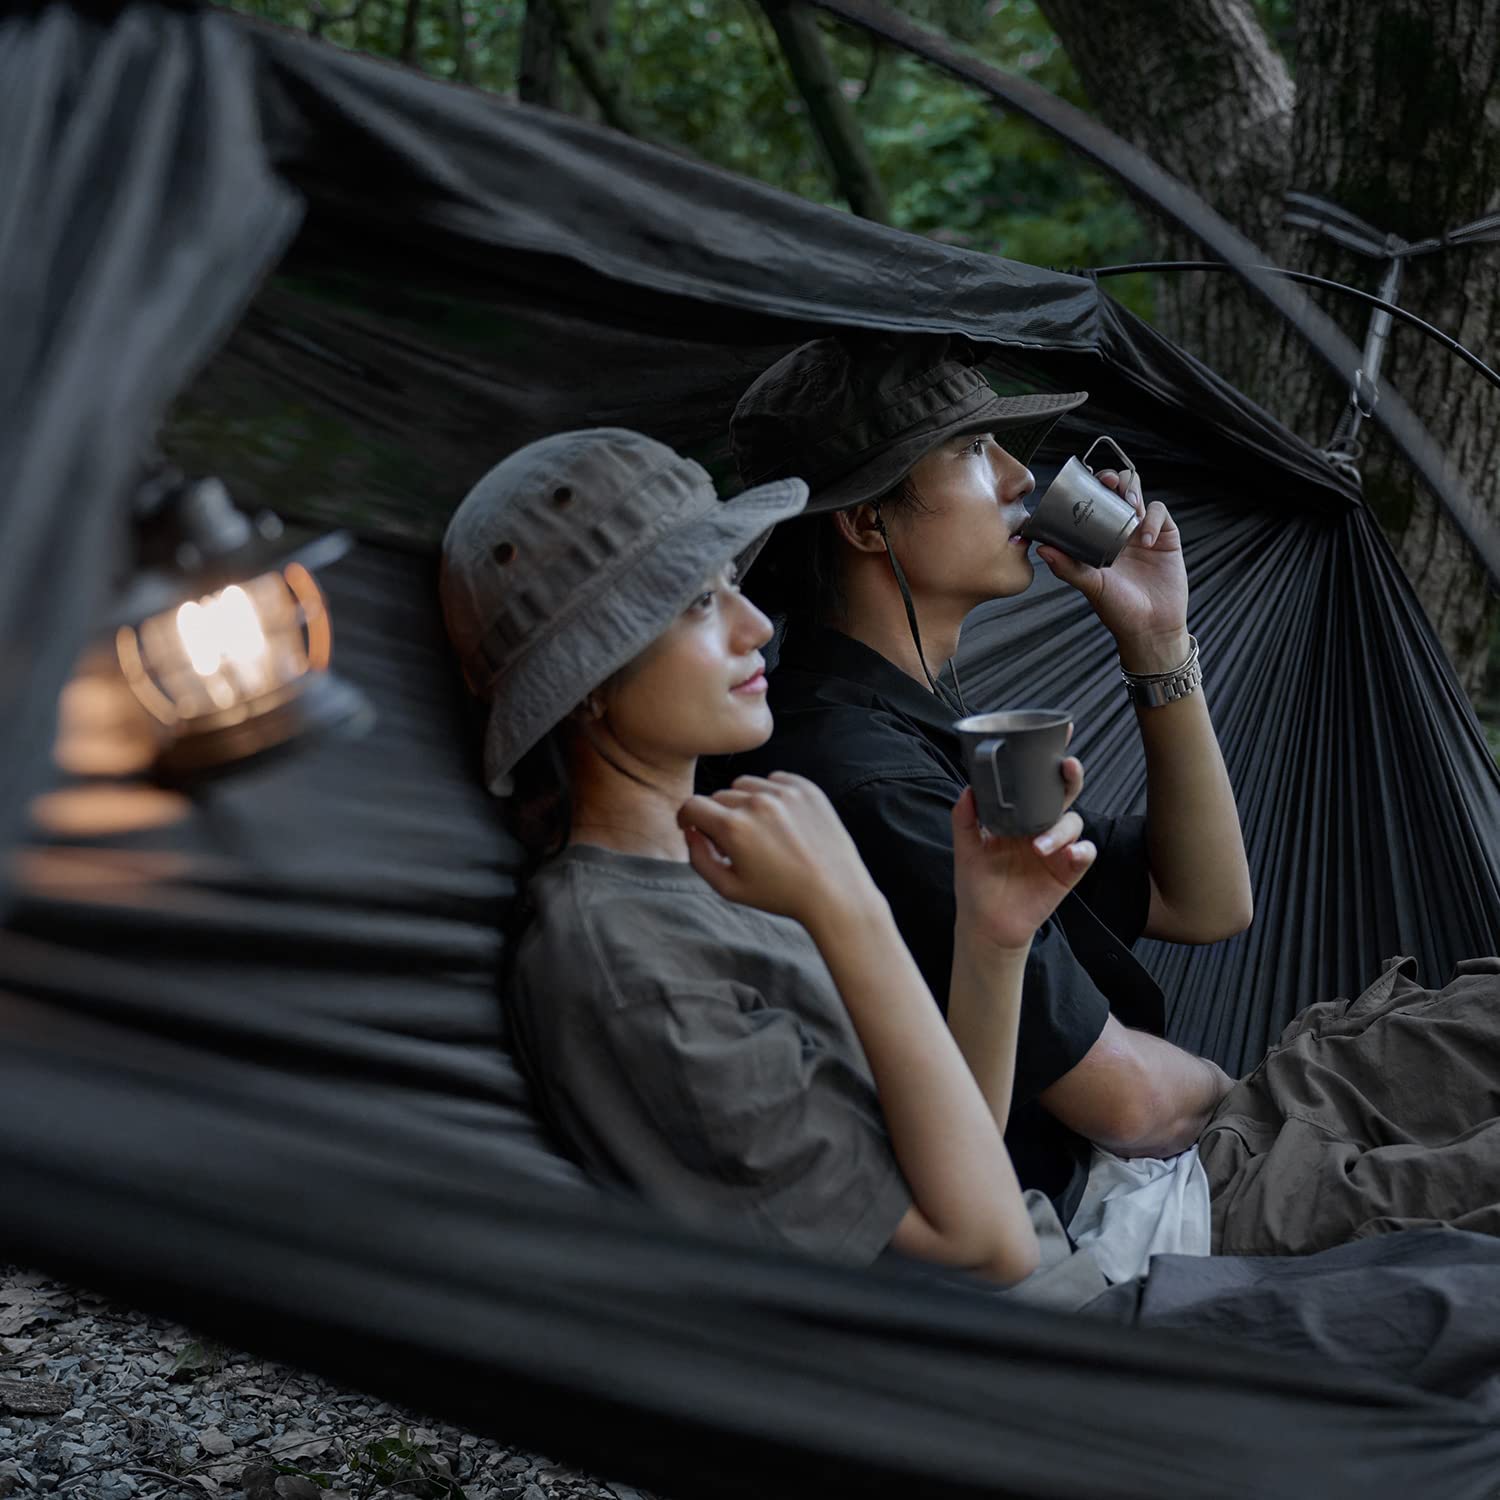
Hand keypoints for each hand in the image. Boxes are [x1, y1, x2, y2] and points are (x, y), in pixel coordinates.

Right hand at [678, 772, 879, 927]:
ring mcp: (784, 793)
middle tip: (734, 842)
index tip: (692, 827)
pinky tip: (780, 820)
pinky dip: (770, 795)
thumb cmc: (781, 894)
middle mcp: (757, 803)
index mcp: (734, 828)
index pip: (692, 805)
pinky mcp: (806, 788)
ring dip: (743, 803)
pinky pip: (774, 780)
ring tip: (759, 830)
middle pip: (719, 797)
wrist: (835, 892)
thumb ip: (699, 858)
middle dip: (718, 817)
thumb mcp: (729, 888)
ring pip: (745, 785)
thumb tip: (690, 831)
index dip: (686, 818)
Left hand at [952, 756, 1093, 954]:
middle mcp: (1041, 826)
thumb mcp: (965, 847)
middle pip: (1064, 794)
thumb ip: (964, 819)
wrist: (985, 923)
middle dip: (1071, 777)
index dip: (1050, 758)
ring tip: (1040, 846)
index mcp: (1019, 816)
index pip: (1038, 781)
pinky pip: (1084, 855)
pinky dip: (1081, 851)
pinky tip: (1070, 854)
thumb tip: (968, 789)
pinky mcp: (1066, 872)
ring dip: (1061, 829)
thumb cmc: (977, 883)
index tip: (1060, 733)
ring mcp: (1056, 848)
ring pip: (1073, 823)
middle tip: (1067, 768)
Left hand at [1035, 467, 1190, 669]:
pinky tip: (1145, 538)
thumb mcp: (1090, 586)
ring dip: (1132, 490)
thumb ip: (1068, 567)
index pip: (1093, 502)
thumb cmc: (1118, 610)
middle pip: (1117, 490)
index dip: (1090, 486)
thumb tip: (1042, 548)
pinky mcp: (1166, 536)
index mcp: (1099, 538)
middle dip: (1112, 479)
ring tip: (1128, 503)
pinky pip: (1159, 512)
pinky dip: (1152, 518)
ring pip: (1139, 494)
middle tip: (1107, 481)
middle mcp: (1120, 531)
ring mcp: (1144, 531)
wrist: (1151, 628)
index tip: (1084, 480)